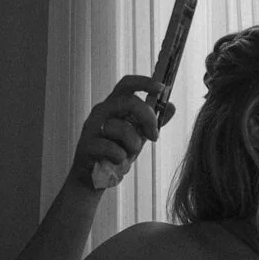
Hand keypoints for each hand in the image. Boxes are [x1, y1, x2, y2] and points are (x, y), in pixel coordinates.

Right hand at [72, 73, 175, 191]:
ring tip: (130, 153)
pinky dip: (120, 157)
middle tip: (154, 135)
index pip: (126, 85)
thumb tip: (171, 106)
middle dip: (147, 117)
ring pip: (120, 127)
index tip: (161, 88)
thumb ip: (153, 122)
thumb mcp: (139, 135)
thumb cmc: (116, 151)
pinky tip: (117, 160)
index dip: (144, 82)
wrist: (94, 177)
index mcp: (113, 106)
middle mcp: (101, 112)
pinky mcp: (86, 146)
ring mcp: (91, 128)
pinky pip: (110, 148)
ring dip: (133, 143)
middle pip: (127, 101)